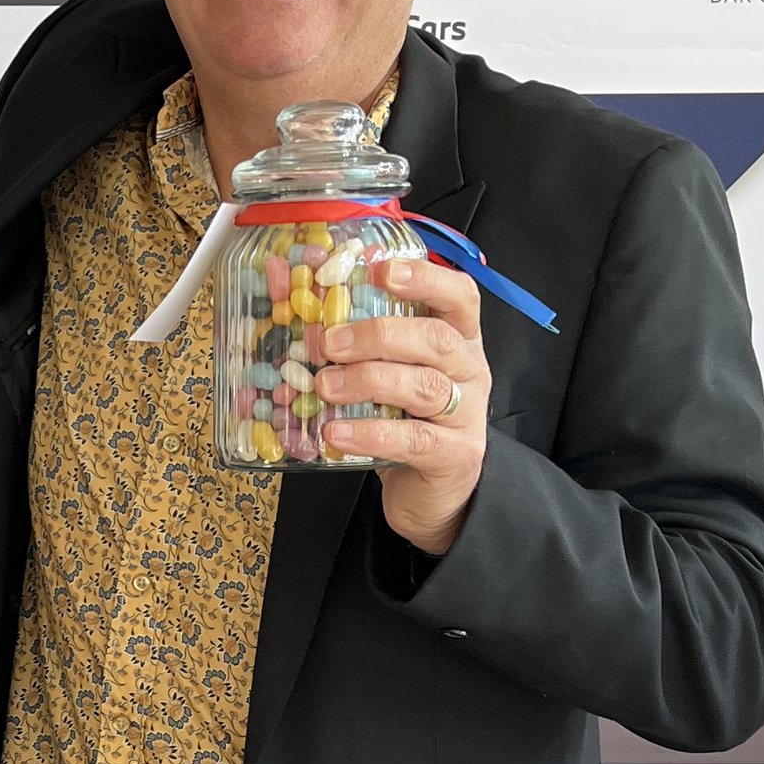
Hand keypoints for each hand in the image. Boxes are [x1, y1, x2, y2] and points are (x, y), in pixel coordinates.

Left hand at [313, 255, 490, 558]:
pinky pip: (412, 439)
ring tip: (324, 386)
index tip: (381, 270)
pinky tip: (336, 433)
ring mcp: (466, 415)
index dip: (425, 278)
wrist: (433, 492)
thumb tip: (294, 302)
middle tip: (329, 343)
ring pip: (424, 387)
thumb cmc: (404, 420)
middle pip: (436, 339)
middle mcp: (469, 371)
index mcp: (458, 340)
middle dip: (379, 335)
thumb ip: (358, 343)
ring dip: (368, 380)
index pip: (459, 296)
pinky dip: (370, 433)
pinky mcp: (454, 456)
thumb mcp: (387, 374)